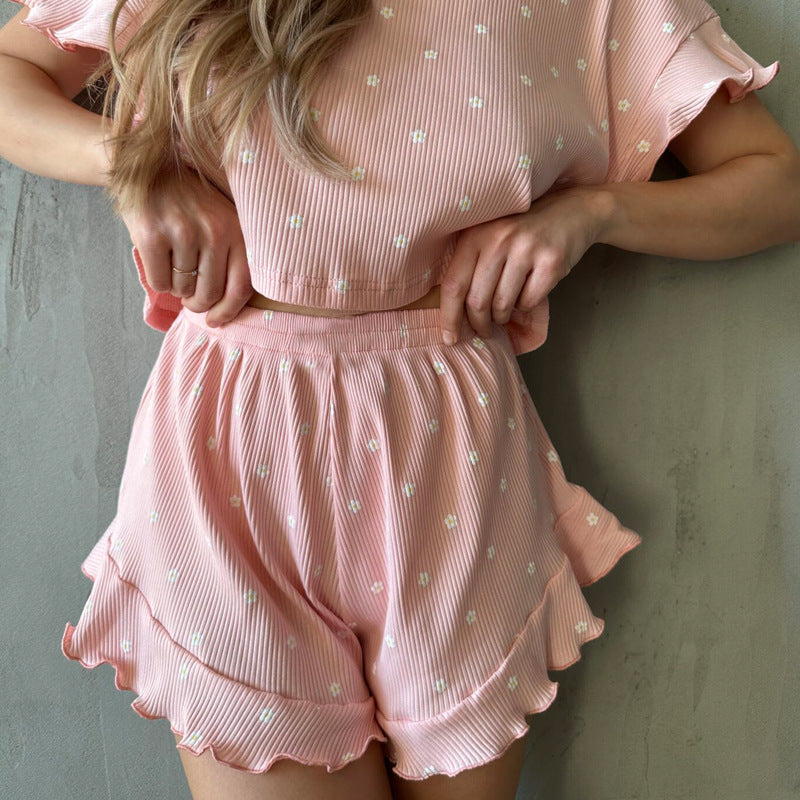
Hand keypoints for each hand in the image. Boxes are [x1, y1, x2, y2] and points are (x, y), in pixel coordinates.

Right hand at [120, 167, 252, 326]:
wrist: (147, 166)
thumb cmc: (189, 203)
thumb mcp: (221, 219)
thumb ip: (231, 255)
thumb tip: (228, 308)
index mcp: (235, 229)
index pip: (241, 286)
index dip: (229, 311)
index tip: (216, 321)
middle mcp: (213, 230)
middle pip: (209, 294)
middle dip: (197, 303)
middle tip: (190, 296)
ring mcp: (182, 231)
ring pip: (182, 290)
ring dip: (176, 287)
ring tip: (173, 263)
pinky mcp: (151, 235)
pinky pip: (160, 283)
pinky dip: (158, 281)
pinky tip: (158, 260)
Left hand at [438, 186, 610, 342]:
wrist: (570, 210)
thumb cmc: (521, 232)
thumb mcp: (489, 236)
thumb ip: (469, 265)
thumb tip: (449, 313)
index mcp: (476, 234)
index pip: (454, 284)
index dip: (449, 317)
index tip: (449, 338)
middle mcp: (499, 239)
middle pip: (477, 301)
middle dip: (479, 324)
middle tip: (484, 329)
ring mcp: (527, 249)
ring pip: (503, 306)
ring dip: (502, 317)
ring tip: (505, 310)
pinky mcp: (551, 261)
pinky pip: (528, 302)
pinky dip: (525, 306)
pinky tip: (528, 292)